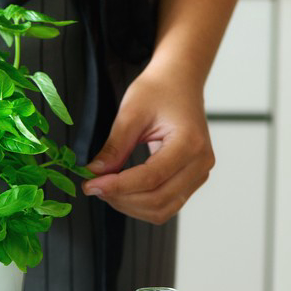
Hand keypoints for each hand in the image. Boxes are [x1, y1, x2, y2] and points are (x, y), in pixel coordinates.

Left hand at [81, 65, 214, 224]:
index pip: (151, 177)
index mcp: (189, 143)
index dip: (117, 186)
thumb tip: (94, 174)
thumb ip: (114, 147)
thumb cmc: (159, 89)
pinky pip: (166, 205)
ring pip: (162, 209)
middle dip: (120, 198)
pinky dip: (140, 204)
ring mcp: (199, 173)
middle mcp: (200, 163)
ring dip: (129, 205)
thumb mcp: (131, 113)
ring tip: (106, 188)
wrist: (179, 81)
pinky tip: (122, 190)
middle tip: (93, 186)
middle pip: (157, 199)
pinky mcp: (191, 180)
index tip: (90, 185)